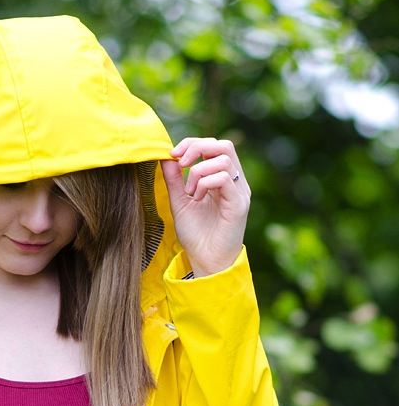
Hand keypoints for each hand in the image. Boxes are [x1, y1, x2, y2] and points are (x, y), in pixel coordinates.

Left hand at [160, 138, 250, 276]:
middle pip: (223, 145)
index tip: (173, 155)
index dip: (192, 143)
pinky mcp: (238, 204)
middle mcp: (235, 182)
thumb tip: (166, 156)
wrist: (206, 262)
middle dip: (196, 148)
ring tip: (190, 192)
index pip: (214, 145)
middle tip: (180, 163)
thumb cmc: (196, 235)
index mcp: (222, 178)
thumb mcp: (180, 202)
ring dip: (199, 171)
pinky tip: (197, 198)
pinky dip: (205, 182)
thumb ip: (174, 180)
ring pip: (224, 159)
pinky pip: (224, 178)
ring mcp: (239, 192)